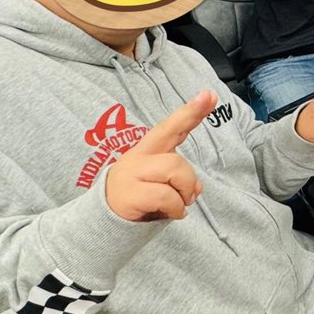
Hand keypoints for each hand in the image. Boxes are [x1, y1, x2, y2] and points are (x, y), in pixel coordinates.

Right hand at [105, 91, 212, 220]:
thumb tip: (196, 189)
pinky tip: (172, 213)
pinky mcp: (130, 194)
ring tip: (178, 205)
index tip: (209, 95)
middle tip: (192, 195)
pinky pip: (166, 195)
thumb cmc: (138, 195)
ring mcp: (133, 173)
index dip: (191, 111)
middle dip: (190, 176)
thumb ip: (182, 178)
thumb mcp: (163, 183)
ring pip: (175, 169)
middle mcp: (139, 156)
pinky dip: (176, 207)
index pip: (172, 127)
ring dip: (184, 192)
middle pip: (175, 151)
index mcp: (149, 149)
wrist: (104, 219)